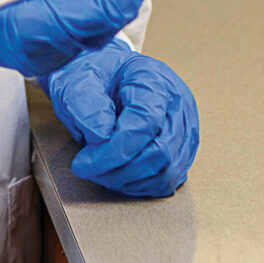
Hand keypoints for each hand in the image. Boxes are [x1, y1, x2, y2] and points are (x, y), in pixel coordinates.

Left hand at [42, 38, 198, 197]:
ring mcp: (185, 128)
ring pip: (166, 172)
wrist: (105, 77)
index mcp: (154, 79)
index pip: (144, 123)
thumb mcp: (78, 80)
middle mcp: (178, 104)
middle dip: (119, 171)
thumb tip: (103, 138)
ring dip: (128, 181)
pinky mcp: (183, 149)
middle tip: (87, 170)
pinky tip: (116, 176)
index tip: (82, 163)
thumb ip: (86, 105)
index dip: (113, 151)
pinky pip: (167, 180)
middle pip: (160, 152)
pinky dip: (140, 185)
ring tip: (99, 172)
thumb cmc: (94, 77)